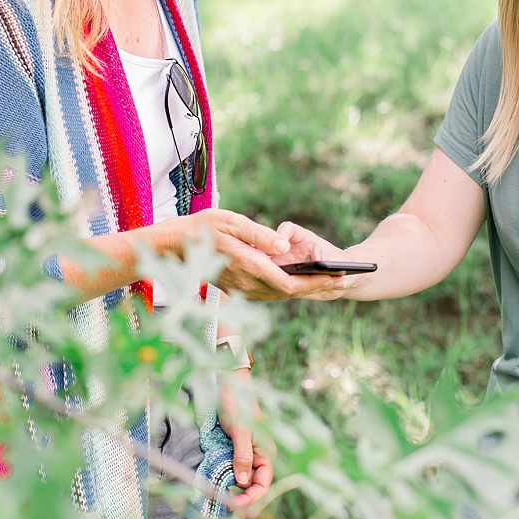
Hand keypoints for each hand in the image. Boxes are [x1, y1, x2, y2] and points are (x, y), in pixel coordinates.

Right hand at [186, 209, 343, 300]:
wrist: (174, 246)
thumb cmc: (202, 228)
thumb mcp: (232, 222)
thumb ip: (260, 236)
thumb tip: (285, 247)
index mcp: (248, 266)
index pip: (289, 283)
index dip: (316, 283)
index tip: (337, 277)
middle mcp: (246, 283)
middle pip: (289, 292)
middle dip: (318, 287)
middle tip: (344, 279)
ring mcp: (241, 289)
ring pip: (280, 295)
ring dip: (305, 289)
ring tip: (329, 281)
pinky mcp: (237, 289)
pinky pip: (269, 293)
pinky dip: (289, 289)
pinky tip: (300, 281)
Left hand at [219, 368, 272, 508]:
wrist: (229, 386)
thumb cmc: (237, 406)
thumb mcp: (240, 432)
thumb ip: (242, 456)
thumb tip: (243, 482)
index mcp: (266, 453)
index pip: (263, 484)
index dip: (251, 498)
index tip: (234, 505)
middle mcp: (260, 455)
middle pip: (253, 484)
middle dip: (241, 495)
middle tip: (224, 503)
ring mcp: (248, 453)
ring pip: (243, 478)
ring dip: (232, 486)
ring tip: (219, 493)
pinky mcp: (237, 449)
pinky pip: (234, 468)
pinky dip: (226, 475)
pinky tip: (217, 479)